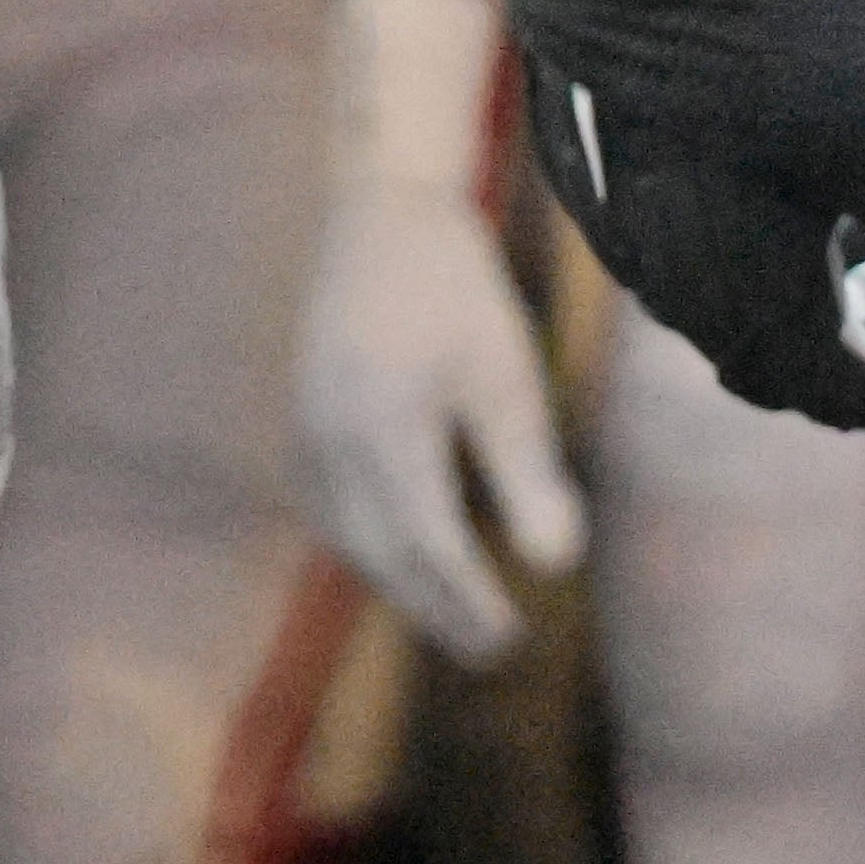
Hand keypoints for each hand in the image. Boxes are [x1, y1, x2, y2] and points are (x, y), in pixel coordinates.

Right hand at [302, 0, 588, 661]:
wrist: (383, 215)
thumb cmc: (458, 290)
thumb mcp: (507, 373)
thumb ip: (528, 470)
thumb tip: (560, 565)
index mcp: (384, 429)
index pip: (427, 545)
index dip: (467, 601)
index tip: (512, 638)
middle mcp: (331, 442)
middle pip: (383, 555)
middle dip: (436, 609)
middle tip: (492, 648)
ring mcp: (307, 434)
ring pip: (352, 539)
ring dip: (402, 583)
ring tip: (458, 615)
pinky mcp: (304, 424)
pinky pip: (334, 509)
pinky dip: (374, 544)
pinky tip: (409, 556)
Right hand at [503, 0, 864, 435]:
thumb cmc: (780, 37)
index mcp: (749, 308)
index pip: (856, 396)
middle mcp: (667, 284)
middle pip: (788, 350)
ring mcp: (616, 214)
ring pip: (732, 279)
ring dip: (820, 260)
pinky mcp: (590, 143)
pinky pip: (686, 215)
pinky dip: (760, 208)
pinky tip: (796, 126)